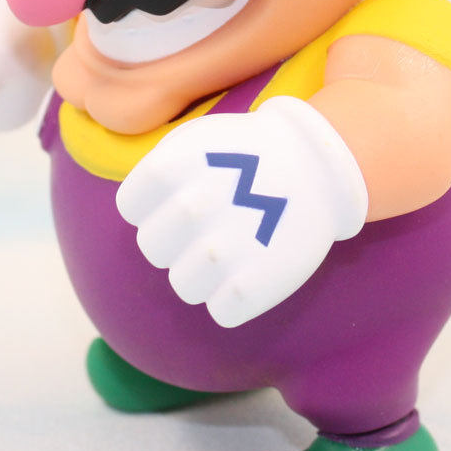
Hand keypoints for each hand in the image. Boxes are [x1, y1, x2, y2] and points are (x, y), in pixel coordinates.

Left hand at [116, 96, 367, 326]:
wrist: (319, 162)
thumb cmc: (250, 152)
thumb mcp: (196, 139)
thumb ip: (158, 173)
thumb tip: (139, 212)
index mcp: (171, 167)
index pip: (131, 207)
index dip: (153, 206)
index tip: (181, 197)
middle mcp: (191, 206)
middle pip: (153, 247)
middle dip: (176, 240)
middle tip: (209, 226)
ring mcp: (222, 248)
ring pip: (184, 285)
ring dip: (203, 273)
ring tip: (233, 251)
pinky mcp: (253, 285)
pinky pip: (222, 311)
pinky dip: (234, 298)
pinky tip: (252, 271)